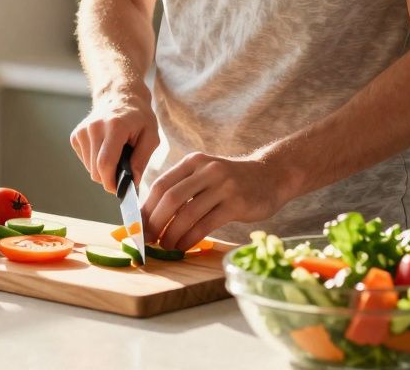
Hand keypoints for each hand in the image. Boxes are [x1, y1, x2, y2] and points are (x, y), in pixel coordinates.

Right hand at [70, 92, 158, 193]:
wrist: (120, 96)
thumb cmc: (139, 117)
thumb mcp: (151, 136)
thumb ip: (142, 160)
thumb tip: (132, 183)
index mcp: (114, 127)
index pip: (106, 163)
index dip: (112, 182)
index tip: (120, 190)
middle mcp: (94, 128)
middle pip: (96, 170)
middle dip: (109, 179)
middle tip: (123, 175)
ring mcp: (82, 131)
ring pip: (89, 168)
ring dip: (103, 170)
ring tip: (116, 156)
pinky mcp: (76, 135)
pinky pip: (85, 161)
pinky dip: (95, 162)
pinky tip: (105, 150)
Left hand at [140, 151, 291, 251]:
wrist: (270, 176)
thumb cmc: (231, 180)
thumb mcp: (205, 173)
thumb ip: (183, 187)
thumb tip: (151, 214)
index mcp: (193, 162)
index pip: (161, 184)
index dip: (146, 208)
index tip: (139, 226)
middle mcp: (207, 170)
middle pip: (171, 199)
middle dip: (155, 223)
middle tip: (149, 240)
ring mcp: (223, 186)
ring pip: (187, 214)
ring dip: (172, 234)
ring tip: (166, 246)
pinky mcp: (236, 204)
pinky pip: (206, 224)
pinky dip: (190, 238)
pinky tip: (184, 247)